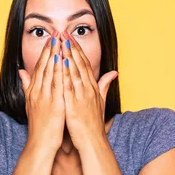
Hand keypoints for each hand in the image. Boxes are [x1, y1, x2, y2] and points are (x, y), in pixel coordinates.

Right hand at [18, 31, 64, 153]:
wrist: (41, 143)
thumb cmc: (39, 125)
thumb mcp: (30, 103)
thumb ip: (27, 85)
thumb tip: (21, 71)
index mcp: (34, 90)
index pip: (40, 66)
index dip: (45, 51)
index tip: (51, 38)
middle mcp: (38, 91)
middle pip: (44, 66)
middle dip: (50, 48)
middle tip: (56, 32)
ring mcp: (45, 97)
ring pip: (50, 72)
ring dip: (55, 55)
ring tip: (60, 40)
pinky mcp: (54, 104)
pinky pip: (57, 84)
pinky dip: (60, 71)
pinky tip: (64, 61)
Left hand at [60, 30, 117, 151]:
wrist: (93, 141)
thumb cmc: (94, 123)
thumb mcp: (102, 102)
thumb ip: (105, 85)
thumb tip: (114, 72)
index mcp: (92, 88)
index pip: (85, 64)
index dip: (78, 50)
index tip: (71, 37)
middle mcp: (88, 89)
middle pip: (80, 64)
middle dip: (72, 48)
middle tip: (64, 33)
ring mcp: (82, 96)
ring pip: (74, 72)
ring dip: (68, 56)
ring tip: (62, 43)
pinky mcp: (74, 105)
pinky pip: (69, 87)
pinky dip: (65, 75)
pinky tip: (61, 65)